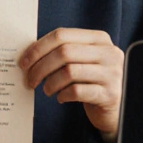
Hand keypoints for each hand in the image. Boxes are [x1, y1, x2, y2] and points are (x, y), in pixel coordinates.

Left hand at [19, 28, 124, 142]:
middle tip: (30, 80)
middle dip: (40, 67)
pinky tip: (61, 98)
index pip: (62, 35)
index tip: (24, 62)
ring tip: (47, 90)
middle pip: (64, 52)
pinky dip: (63, 95)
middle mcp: (109, 53)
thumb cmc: (92, 80)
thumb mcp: (83, 60)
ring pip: (69, 72)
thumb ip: (64, 52)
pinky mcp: (109, 94)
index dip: (38, 48)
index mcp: (99, 39)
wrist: (118, 106)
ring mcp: (112, 73)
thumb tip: (28, 55)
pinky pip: (77, 91)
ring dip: (51, 83)